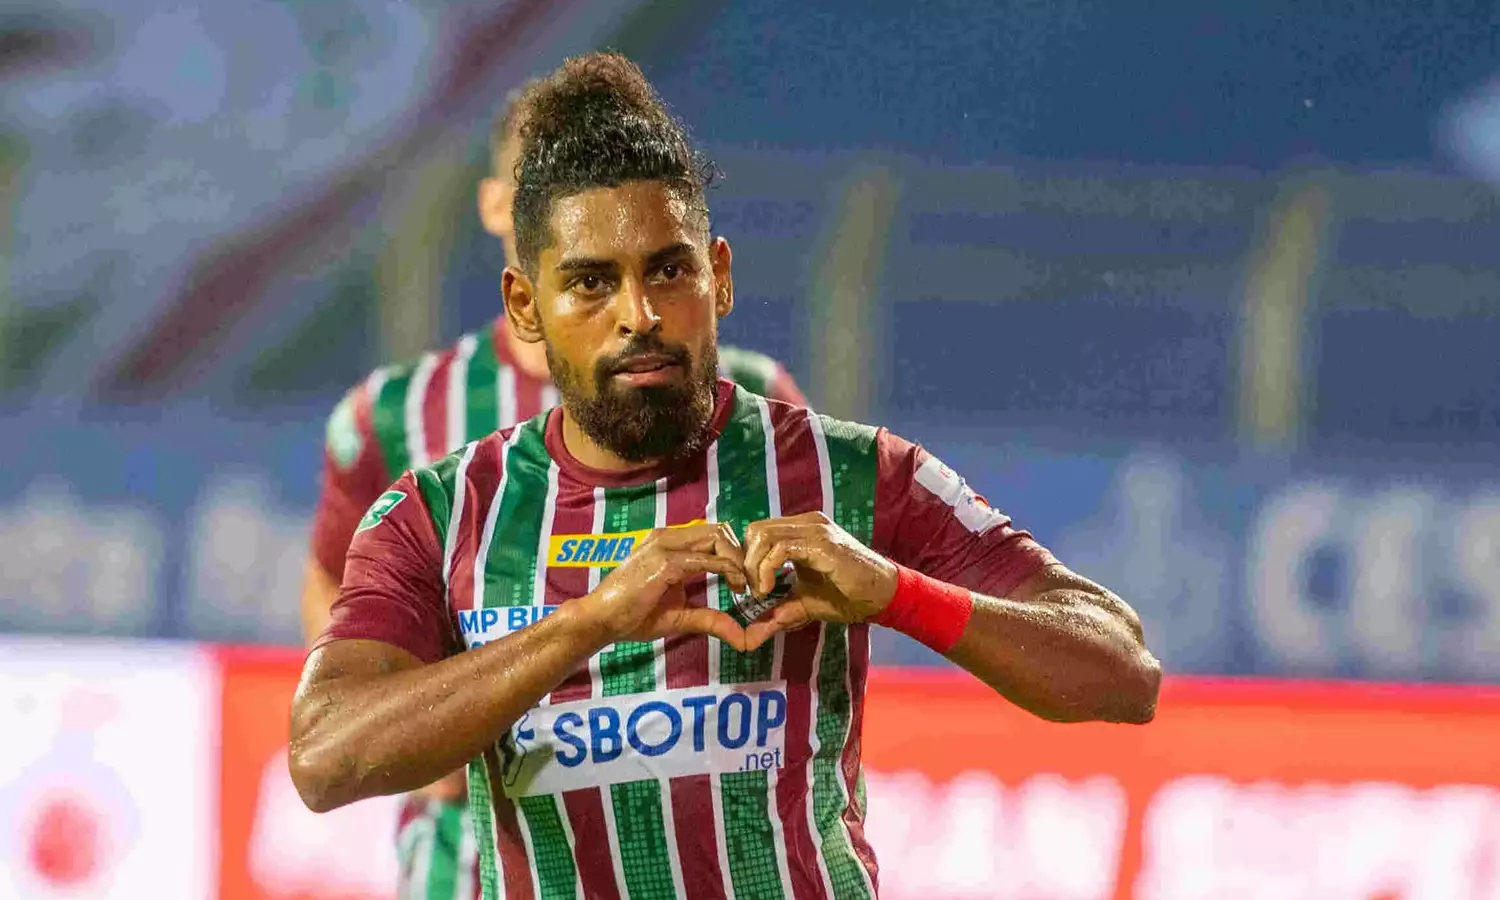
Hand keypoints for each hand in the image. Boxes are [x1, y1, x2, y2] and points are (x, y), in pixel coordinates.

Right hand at [576, 522, 752, 650]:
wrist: (600, 620)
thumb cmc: (634, 616)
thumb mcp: (681, 616)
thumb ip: (711, 619)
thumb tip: (741, 638)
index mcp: (670, 543)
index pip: (713, 534)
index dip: (734, 553)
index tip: (744, 581)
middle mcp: (668, 537)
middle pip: (720, 530)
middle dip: (741, 554)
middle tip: (751, 582)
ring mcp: (666, 546)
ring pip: (717, 537)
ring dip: (738, 559)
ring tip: (745, 585)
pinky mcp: (666, 561)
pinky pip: (706, 558)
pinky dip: (727, 570)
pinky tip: (736, 587)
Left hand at [740, 512, 897, 649]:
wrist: (883, 595)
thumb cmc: (848, 596)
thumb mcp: (805, 604)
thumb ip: (778, 613)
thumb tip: (751, 638)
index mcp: (801, 531)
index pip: (758, 532)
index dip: (747, 559)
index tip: (750, 588)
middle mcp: (805, 524)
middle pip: (755, 530)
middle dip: (745, 562)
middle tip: (753, 591)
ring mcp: (813, 530)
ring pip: (763, 535)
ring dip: (753, 567)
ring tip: (762, 593)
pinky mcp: (820, 542)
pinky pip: (780, 547)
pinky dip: (766, 569)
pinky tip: (769, 590)